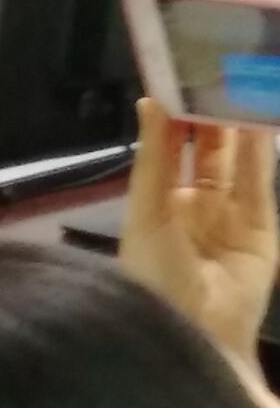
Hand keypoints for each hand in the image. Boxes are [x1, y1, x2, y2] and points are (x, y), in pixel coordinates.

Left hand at [119, 95, 278, 370]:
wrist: (187, 333)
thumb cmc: (152, 270)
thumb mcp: (146, 208)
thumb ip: (153, 155)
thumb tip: (148, 100)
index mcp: (162, 205)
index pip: (173, 150)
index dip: (178, 117)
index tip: (182, 76)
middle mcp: (197, 211)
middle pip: (209, 154)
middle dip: (212, 118)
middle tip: (217, 74)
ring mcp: (231, 224)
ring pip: (236, 166)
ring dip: (238, 130)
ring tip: (239, 87)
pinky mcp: (261, 238)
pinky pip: (259, 189)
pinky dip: (260, 157)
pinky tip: (258, 125)